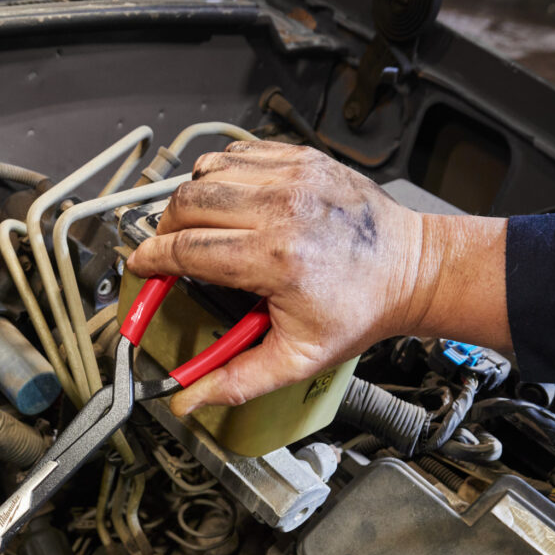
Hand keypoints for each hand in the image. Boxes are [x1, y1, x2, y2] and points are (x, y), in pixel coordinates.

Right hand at [124, 141, 509, 415]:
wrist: (412, 270)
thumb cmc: (360, 310)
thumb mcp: (298, 358)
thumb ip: (237, 380)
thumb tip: (187, 401)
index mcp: (275, 259)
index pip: (186, 249)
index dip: (152, 259)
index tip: (141, 266)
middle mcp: (281, 209)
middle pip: (187, 203)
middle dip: (165, 227)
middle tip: (167, 249)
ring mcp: (293, 176)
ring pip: (207, 171)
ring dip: (191, 198)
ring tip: (196, 224)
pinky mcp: (303, 158)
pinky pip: (238, 152)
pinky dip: (222, 173)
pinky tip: (228, 199)